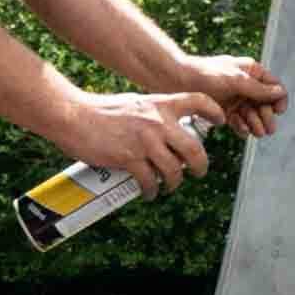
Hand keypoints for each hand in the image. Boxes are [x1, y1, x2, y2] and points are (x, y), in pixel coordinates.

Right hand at [47, 90, 215, 186]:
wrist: (74, 116)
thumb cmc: (100, 110)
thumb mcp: (134, 103)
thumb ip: (152, 114)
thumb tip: (164, 130)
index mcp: (160, 104)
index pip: (198, 101)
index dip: (214, 111)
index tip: (220, 121)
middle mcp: (158, 122)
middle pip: (195, 149)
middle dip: (201, 165)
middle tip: (198, 171)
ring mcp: (146, 141)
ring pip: (174, 170)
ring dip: (174, 183)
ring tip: (170, 186)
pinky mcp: (130, 159)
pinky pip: (150, 181)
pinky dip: (152, 191)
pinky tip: (149, 193)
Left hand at [171, 50, 289, 137]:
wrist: (177, 81)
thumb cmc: (206, 75)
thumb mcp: (236, 80)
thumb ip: (258, 89)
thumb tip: (280, 93)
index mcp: (251, 72)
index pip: (274, 87)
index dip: (279, 100)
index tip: (278, 112)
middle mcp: (245, 85)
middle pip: (265, 103)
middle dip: (266, 116)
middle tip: (267, 130)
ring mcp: (235, 98)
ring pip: (252, 114)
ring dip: (256, 123)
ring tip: (256, 133)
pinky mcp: (224, 110)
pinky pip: (238, 121)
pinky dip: (242, 126)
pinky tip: (242, 132)